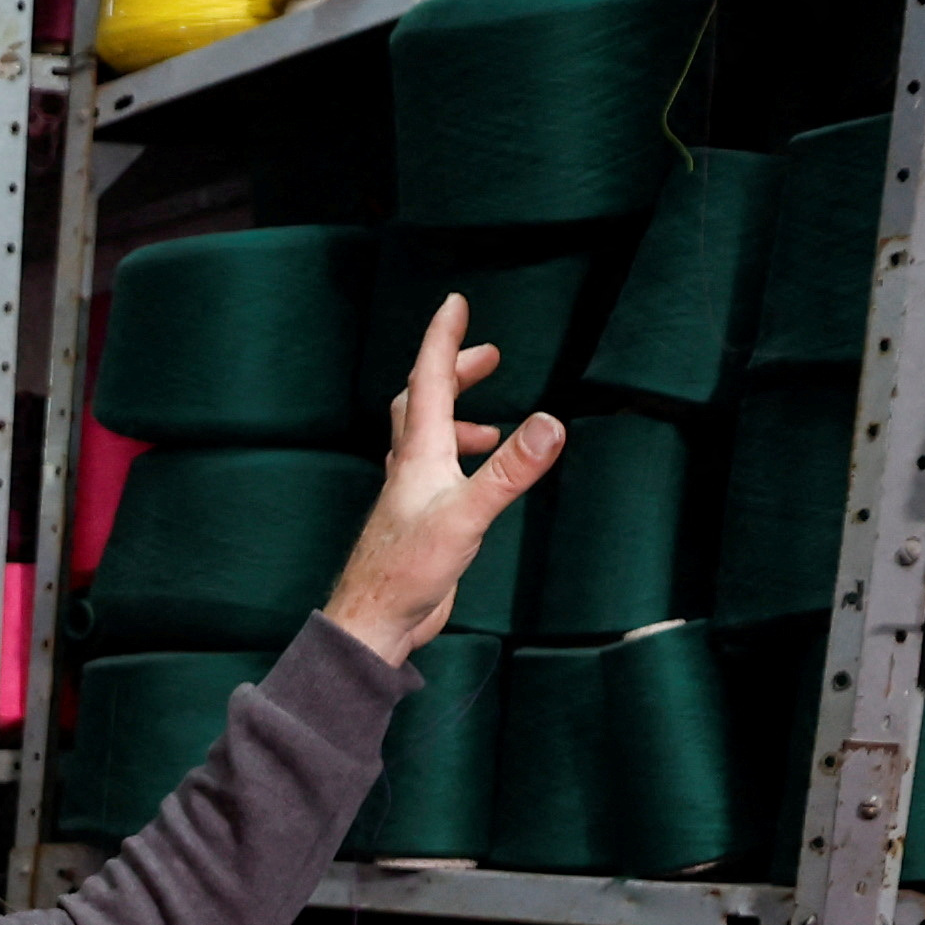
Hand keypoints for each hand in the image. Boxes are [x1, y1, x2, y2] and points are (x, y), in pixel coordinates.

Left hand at [321, 295, 566, 662]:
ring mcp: (409, 494)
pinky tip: (471, 481)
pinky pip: (431, 472)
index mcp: (419, 453)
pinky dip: (453, 459)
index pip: (430, 378)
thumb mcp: (468, 516)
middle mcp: (409, 466)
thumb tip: (549, 425)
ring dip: (455, 417)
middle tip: (489, 357)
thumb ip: (508, 472)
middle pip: (423, 400)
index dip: (443, 338)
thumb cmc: (408, 571)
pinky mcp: (416, 521)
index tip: (456, 303)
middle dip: (453, 372)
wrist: (375, 621)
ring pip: (424, 437)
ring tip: (490, 429)